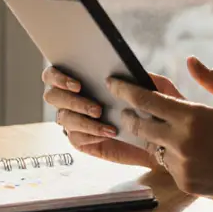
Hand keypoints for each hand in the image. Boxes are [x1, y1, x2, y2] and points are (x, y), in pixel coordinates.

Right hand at [43, 66, 184, 167]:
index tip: (77, 84)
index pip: (53, 74)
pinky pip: (75, 138)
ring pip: (63, 118)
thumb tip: (121, 71)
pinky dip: (89, 134)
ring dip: (82, 119)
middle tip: (96, 106)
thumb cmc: (154, 107)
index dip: (57, 77)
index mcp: (83, 79)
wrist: (160, 138)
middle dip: (71, 100)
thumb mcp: (154, 86)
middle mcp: (73, 99)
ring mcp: (76, 120)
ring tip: (104, 119)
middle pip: (52, 96)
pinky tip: (106, 133)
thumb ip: (139, 76)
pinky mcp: (83, 140)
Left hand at [107, 56, 212, 199]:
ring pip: (154, 146)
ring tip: (162, 128)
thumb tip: (191, 61)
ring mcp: (182, 165)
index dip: (126, 90)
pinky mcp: (186, 183)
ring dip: (154, 136)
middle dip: (130, 115)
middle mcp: (182, 142)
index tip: (113, 83)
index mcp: (193, 117)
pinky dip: (171, 154)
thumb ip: (211, 79)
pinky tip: (186, 149)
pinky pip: (168, 165)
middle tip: (126, 108)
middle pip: (140, 126)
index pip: (147, 100)